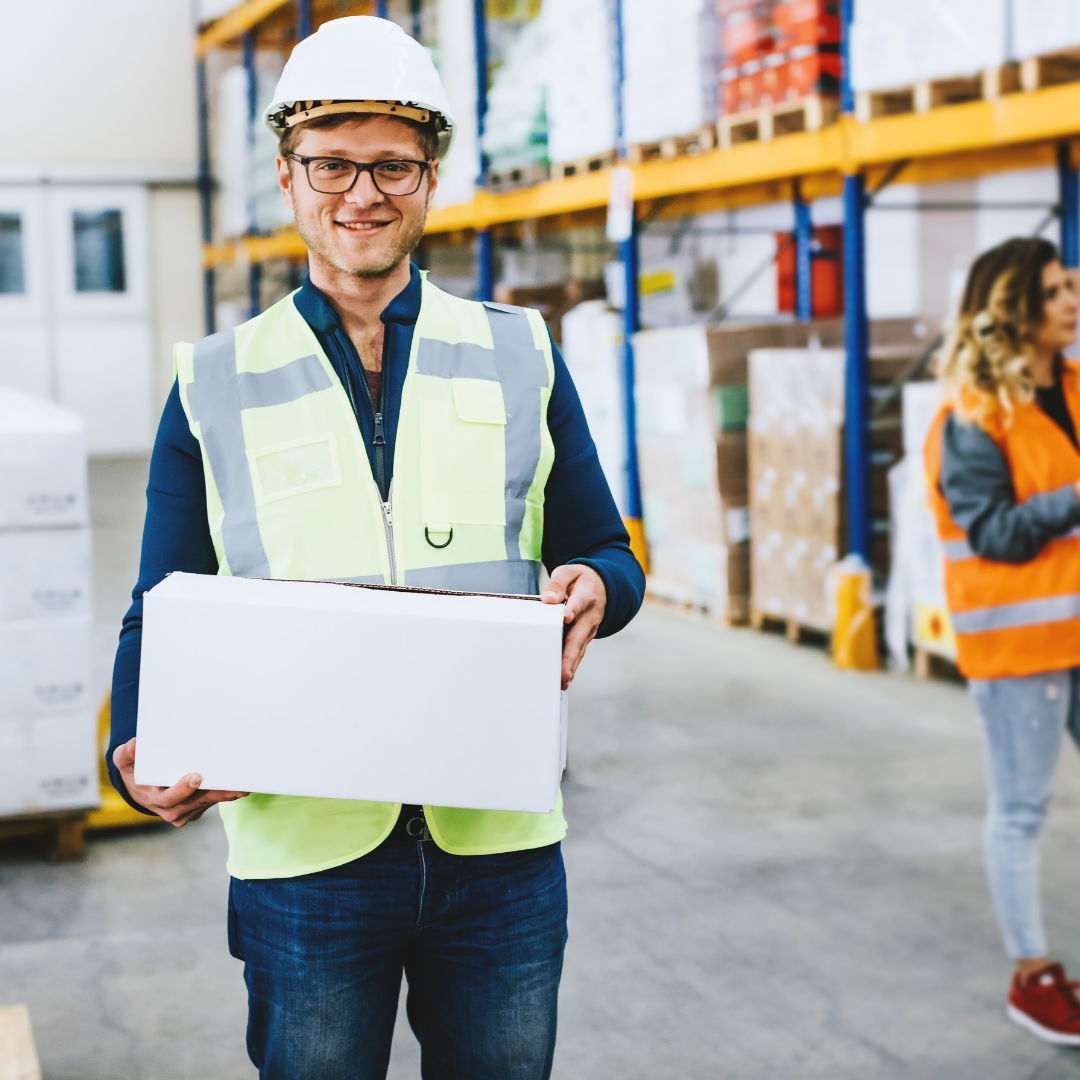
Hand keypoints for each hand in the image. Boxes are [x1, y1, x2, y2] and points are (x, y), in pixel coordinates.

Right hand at [112, 737, 248, 826]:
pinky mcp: (198, 808)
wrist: (141, 789)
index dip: (183, 790)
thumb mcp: (124, 762)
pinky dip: (224, 794)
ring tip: (244, 787)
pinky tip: (239, 786)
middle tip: (235, 787)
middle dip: (216, 794)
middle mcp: (173, 810)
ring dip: (226, 796)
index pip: (171, 798)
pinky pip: (212, 802)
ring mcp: (186, 811)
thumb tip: (133, 745)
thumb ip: (126, 754)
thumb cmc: (135, 771)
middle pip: (197, 803)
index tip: (196, 777)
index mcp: (156, 799)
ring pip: (208, 803)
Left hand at [541, 564, 606, 689]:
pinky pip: (579, 652)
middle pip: (579, 635)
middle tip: (563, 671)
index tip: (566, 616)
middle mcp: (590, 616)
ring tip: (562, 680)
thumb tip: (548, 599)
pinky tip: (564, 680)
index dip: (574, 609)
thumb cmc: (579, 580)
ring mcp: (589, 629)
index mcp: (586, 595)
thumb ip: (558, 583)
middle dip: (571, 654)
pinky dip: (572, 665)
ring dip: (572, 665)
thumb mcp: (569, 572)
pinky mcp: (585, 638)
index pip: (580, 602)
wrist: (602, 586)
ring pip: (580, 648)